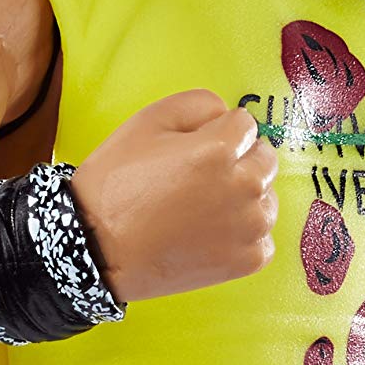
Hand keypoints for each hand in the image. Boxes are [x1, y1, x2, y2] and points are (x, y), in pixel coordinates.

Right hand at [71, 89, 278, 303]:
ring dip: (245, 199)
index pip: (246, 124)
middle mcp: (244, 188)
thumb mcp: (147, 121)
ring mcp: (249, 228)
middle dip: (239, 161)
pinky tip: (211, 234)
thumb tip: (227, 115)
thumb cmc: (117, 185)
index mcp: (221, 149)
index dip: (219, 131)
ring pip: (266, 198)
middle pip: (264, 159)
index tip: (197, 148)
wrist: (98, 249)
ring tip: (204, 209)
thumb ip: (198, 104)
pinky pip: (263, 237)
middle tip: (200, 180)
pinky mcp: (247, 261)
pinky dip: (244, 235)